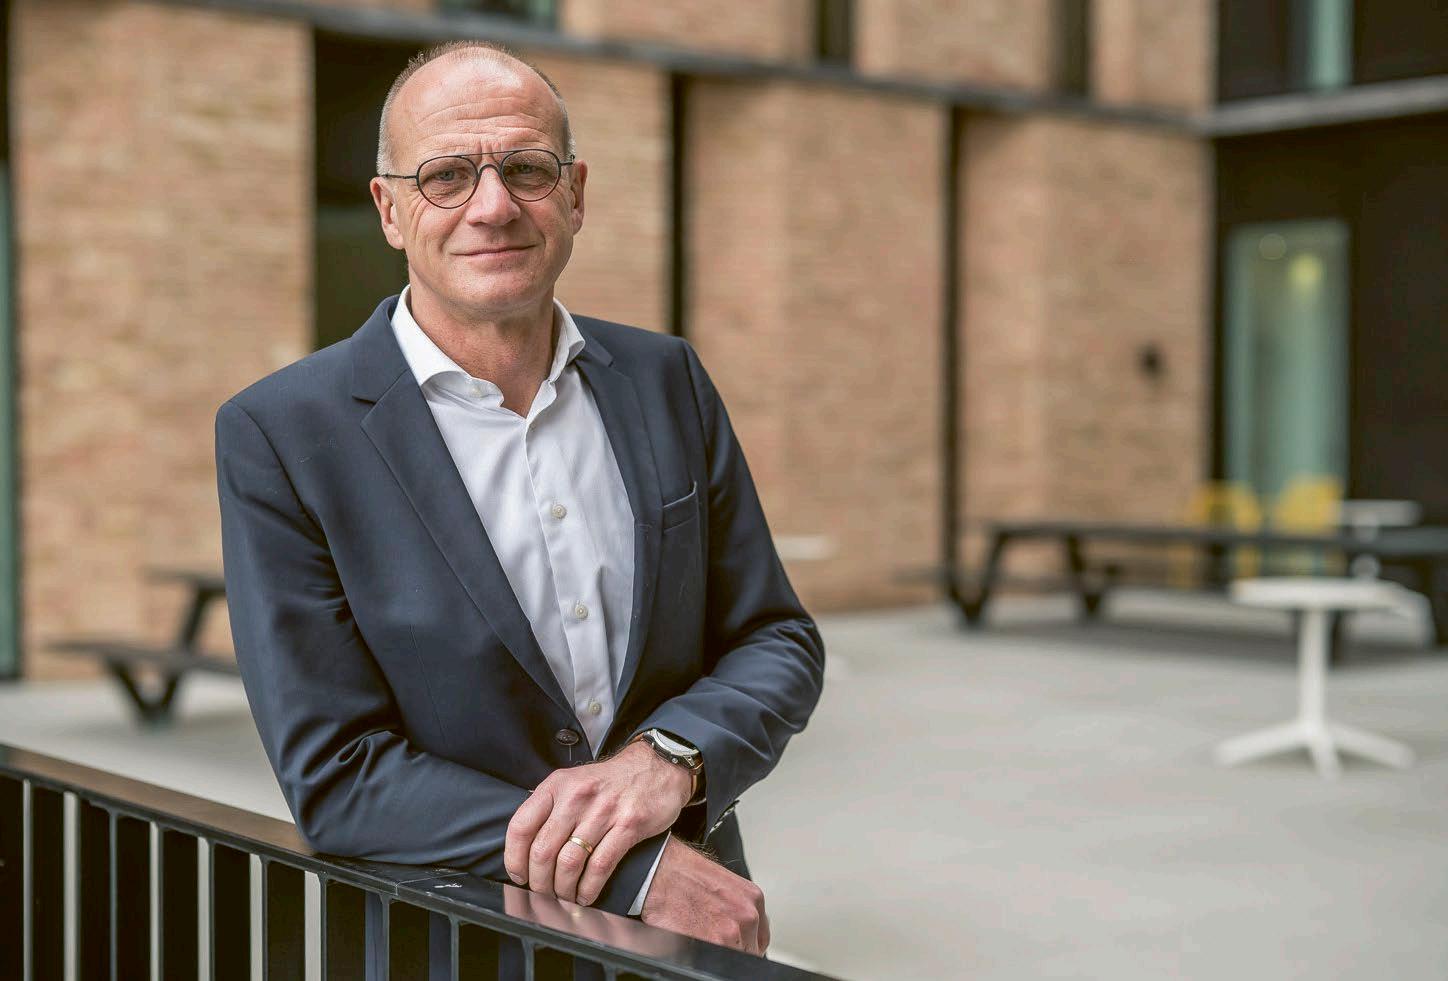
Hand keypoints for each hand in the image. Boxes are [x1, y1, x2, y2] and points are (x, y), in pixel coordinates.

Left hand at [504, 740, 691, 904]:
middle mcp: (577, 796)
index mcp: (556, 785)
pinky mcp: (629, 824)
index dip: (515, 859)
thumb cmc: (609, 782)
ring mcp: (604, 810)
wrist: (655, 766)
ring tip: (563, 897)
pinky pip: (600, 866)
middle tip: (542, 893)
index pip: (521, 826)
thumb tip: (525, 848)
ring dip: (562, 889)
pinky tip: (585, 895)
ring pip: (569, 862)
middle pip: (543, 851)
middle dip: (539, 882)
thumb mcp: (573, 781)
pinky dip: (588, 888)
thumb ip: (549, 808)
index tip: (519, 876)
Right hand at [641, 836, 769, 954]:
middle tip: (709, 938)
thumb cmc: (683, 872)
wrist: (658, 870)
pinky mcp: (711, 945)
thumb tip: (740, 930)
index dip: (744, 944)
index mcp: (752, 899)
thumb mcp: (723, 884)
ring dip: (717, 953)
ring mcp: (731, 932)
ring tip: (698, 937)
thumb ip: (737, 908)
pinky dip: (703, 957)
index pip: (759, 938)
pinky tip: (691, 942)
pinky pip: (714, 962)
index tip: (734, 944)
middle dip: (731, 948)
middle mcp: (746, 916)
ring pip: (732, 959)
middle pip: (748, 951)